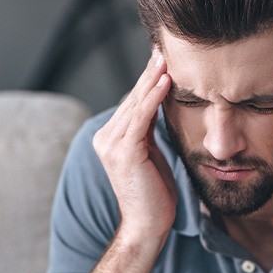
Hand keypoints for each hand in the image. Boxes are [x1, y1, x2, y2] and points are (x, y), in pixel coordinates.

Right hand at [93, 49, 175, 240]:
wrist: (148, 224)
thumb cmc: (155, 192)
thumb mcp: (151, 154)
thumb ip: (150, 131)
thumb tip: (161, 106)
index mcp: (112, 138)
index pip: (134, 103)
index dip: (148, 80)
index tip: (162, 59)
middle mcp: (106, 137)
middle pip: (133, 99)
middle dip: (150, 73)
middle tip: (163, 48)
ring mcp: (112, 144)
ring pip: (136, 104)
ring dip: (152, 79)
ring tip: (166, 57)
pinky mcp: (124, 152)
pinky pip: (141, 118)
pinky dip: (153, 98)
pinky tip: (165, 81)